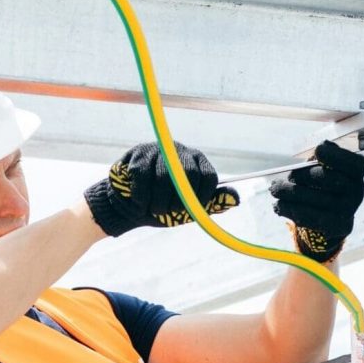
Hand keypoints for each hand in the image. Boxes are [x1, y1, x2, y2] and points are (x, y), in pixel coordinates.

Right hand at [84, 141, 238, 236]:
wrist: (127, 207)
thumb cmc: (160, 207)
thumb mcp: (189, 209)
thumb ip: (210, 204)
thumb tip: (236, 198)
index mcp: (196, 162)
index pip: (208, 176)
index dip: (202, 197)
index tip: (191, 210)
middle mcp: (179, 151)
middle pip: (188, 175)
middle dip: (178, 201)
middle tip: (168, 212)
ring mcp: (158, 150)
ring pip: (163, 178)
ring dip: (158, 202)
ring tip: (153, 209)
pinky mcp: (137, 154)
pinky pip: (142, 177)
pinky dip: (142, 196)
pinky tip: (140, 202)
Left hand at [269, 141, 363, 261]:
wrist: (329, 217)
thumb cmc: (324, 184)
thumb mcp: (326, 166)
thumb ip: (324, 156)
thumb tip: (323, 146)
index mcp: (357, 174)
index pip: (354, 164)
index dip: (337, 156)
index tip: (318, 151)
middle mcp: (357, 193)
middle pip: (329, 179)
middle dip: (303, 175)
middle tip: (288, 175)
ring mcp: (347, 211)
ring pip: (314, 198)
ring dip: (289, 192)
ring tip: (275, 189)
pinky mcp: (335, 228)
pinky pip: (309, 217)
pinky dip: (290, 209)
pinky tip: (278, 205)